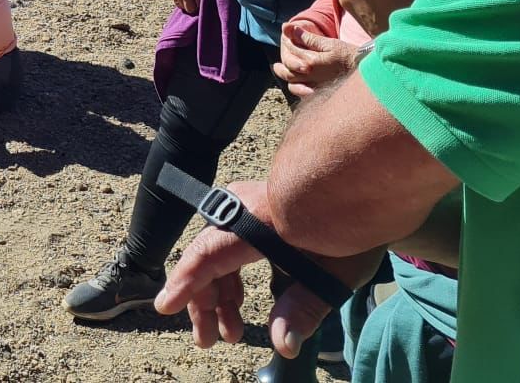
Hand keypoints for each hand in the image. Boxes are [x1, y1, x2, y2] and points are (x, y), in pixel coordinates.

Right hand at [157, 180, 380, 355]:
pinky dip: (229, 275)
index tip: (164, 306)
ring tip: (231, 331)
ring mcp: (243, 207)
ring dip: (219, 294)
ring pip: (216, 254)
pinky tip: (238, 299)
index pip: (206, 257)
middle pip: (207, 260)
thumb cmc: (349, 220)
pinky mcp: (252, 209)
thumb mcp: (335, 271)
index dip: (185, 285)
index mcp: (252, 225)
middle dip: (206, 304)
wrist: (355, 174)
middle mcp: (238, 212)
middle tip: (210, 340)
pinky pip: (228, 245)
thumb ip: (304, 307)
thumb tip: (283, 346)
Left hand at [274, 20, 361, 96]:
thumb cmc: (348, 55)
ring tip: (282, 72)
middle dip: (281, 66)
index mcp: (311, 62)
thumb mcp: (329, 43)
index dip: (288, 43)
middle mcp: (311, 76)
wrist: (366, 71)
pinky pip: (304, 95)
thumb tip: (289, 28)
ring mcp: (316, 86)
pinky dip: (298, 90)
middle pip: (288, 72)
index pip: (292, 51)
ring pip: (293, 85)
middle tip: (276, 65)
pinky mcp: (322, 93)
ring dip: (286, 78)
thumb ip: (308, 38)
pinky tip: (297, 86)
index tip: (286, 40)